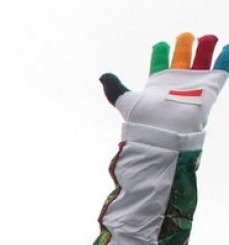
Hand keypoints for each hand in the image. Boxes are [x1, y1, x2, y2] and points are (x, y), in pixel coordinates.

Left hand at [100, 33, 228, 133]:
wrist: (163, 134)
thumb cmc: (143, 120)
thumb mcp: (125, 101)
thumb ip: (114, 88)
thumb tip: (102, 76)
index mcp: (157, 84)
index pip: (159, 65)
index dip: (160, 54)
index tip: (160, 45)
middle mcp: (175, 84)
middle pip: (182, 60)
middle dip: (183, 48)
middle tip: (185, 36)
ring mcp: (193, 86)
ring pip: (201, 62)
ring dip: (205, 49)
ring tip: (208, 37)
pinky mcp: (209, 90)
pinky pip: (221, 71)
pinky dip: (225, 59)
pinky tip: (227, 48)